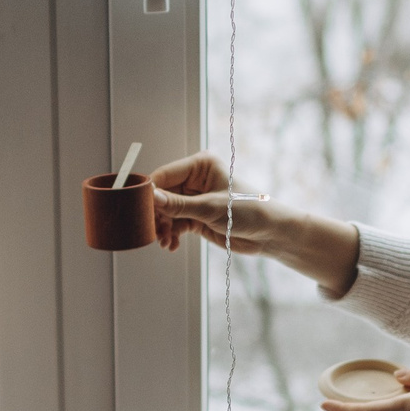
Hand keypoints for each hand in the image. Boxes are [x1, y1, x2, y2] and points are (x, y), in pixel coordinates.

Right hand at [148, 151, 359, 289]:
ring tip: (165, 242)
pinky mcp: (197, 216)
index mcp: (200, 165)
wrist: (269, 234)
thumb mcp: (210, 208)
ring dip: (163, 227)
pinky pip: (175, 223)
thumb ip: (179, 205)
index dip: (150, 193)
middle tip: (153, 231)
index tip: (139, 210)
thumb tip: (152, 198)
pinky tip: (172, 245)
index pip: (164, 175)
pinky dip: (171, 234)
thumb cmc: (248, 212)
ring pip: (167, 212)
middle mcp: (195, 179)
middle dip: (157, 215)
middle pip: (162, 195)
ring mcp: (195, 198)